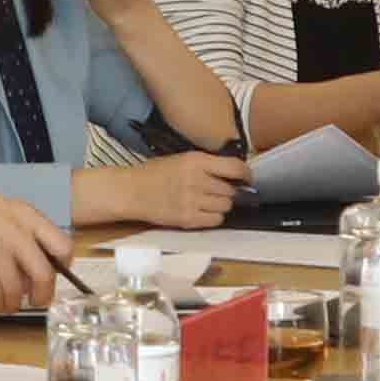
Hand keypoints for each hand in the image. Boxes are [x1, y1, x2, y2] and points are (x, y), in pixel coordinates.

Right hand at [0, 187, 72, 312]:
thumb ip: (19, 232)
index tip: (55, 277)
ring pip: (17, 290)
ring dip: (13, 304)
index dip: (62, 267)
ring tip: (6, 305)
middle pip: (44, 273)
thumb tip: (34, 268)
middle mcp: (14, 231)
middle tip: (37, 302)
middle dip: (43, 295)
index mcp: (24, 214)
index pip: (61, 244)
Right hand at [89, 151, 244, 232]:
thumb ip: (207, 165)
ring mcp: (193, 201)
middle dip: (228, 191)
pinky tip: (203, 212)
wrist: (132, 191)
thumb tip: (234, 173)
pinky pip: (216, 221)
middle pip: (231, 190)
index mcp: (196, 161)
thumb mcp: (182, 159)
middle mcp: (197, 180)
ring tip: (207, 201)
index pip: (235, 168)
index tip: (247, 178)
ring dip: (221, 205)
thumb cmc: (155, 173)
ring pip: (226, 206)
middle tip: (217, 191)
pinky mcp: (188, 219)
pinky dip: (213, 217)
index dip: (246, 175)